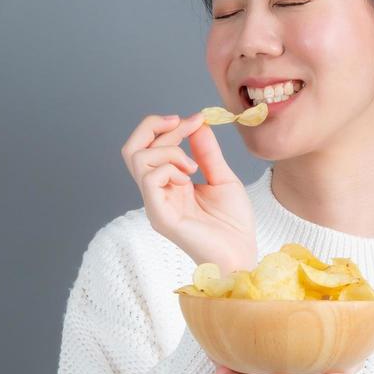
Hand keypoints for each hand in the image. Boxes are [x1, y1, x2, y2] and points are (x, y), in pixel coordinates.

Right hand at [121, 112, 256, 272]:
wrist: (241, 255)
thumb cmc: (233, 225)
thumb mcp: (222, 178)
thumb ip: (207, 152)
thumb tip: (197, 123)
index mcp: (169, 184)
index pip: (151, 146)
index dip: (169, 126)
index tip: (196, 119)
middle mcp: (157, 193)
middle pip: (132, 148)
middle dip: (155, 126)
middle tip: (184, 124)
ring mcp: (155, 204)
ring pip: (137, 159)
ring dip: (168, 150)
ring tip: (192, 166)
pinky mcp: (159, 216)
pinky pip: (149, 179)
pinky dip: (170, 168)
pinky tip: (189, 180)